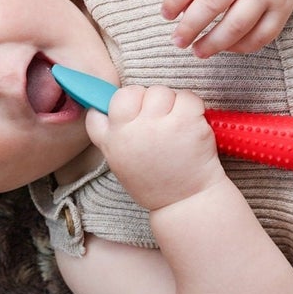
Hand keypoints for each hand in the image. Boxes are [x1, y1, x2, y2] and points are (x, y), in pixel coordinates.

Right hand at [85, 85, 226, 211]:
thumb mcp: (120, 163)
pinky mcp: (185, 122)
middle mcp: (131, 131)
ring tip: (177, 127)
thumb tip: (102, 108)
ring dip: (171, 103)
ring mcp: (158, 125)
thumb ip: (111, 136)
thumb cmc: (155, 183)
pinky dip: (193, 107)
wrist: (186, 202)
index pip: (99, 109)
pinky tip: (192, 126)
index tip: (130, 113)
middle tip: (159, 121)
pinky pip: (187, 97)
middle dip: (146, 100)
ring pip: (161, 91)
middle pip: (132, 92)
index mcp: (112, 142)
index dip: (117, 106)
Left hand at [162, 0, 292, 57]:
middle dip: (190, 28)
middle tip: (178, 41)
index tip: (167, 16)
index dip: (174, 2)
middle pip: (212, 4)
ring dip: (213, 44)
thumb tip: (180, 15)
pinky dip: (240, 47)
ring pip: (237, 26)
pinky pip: (261, 36)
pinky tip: (226, 47)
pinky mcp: (283, 8)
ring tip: (198, 51)